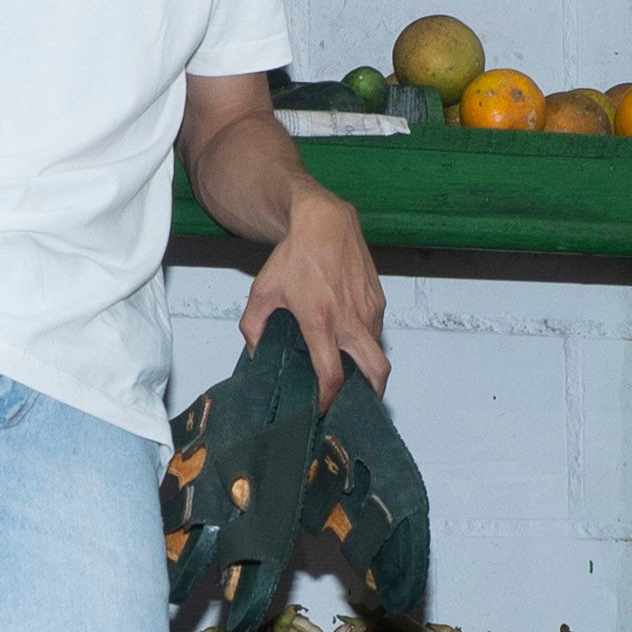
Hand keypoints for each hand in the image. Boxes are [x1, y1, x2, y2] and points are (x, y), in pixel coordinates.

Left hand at [243, 185, 386, 400]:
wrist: (325, 223)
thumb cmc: (294, 256)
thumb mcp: (262, 292)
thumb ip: (252, 327)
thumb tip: (254, 353)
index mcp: (320, 321)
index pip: (332, 376)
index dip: (327, 400)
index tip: (319, 409)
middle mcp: (351, 319)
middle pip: (376, 373)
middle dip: (369, 396)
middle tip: (352, 404)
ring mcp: (369, 310)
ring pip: (378, 352)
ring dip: (367, 367)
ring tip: (348, 372)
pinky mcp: (379, 300)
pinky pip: (377, 331)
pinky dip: (367, 343)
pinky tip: (349, 341)